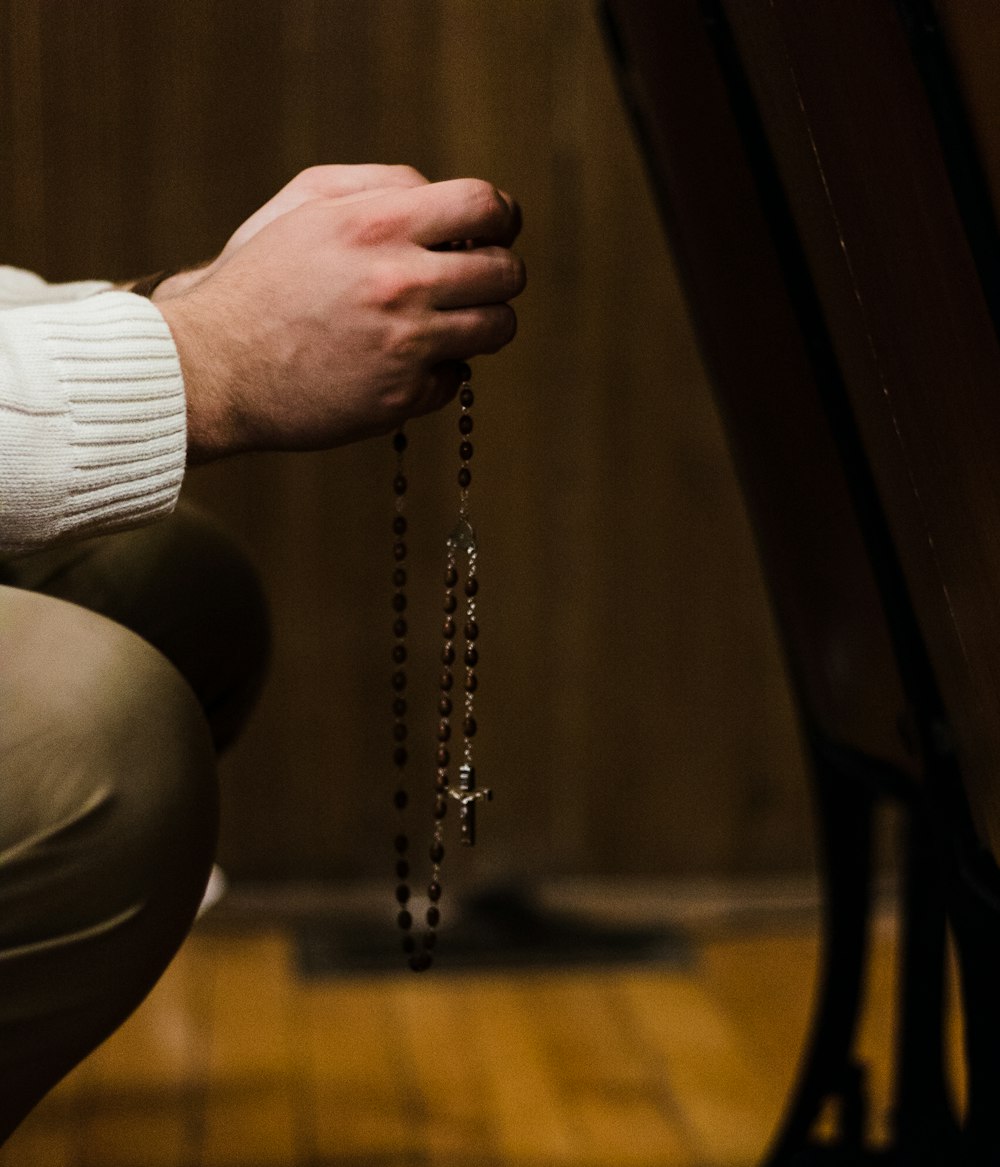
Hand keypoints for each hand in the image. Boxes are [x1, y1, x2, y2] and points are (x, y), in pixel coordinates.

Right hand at [157, 173, 524, 462]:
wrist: (213, 367)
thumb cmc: (257, 279)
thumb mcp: (303, 203)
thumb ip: (378, 184)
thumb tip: (439, 195)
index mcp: (377, 224)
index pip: (485, 206)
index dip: (503, 217)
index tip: (496, 230)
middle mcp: (400, 282)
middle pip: (506, 272)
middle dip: (499, 273)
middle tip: (478, 281)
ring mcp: (405, 344)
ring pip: (496, 328)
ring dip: (484, 323)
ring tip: (452, 322)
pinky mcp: (401, 396)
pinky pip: (456, 378)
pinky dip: (439, 371)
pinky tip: (403, 362)